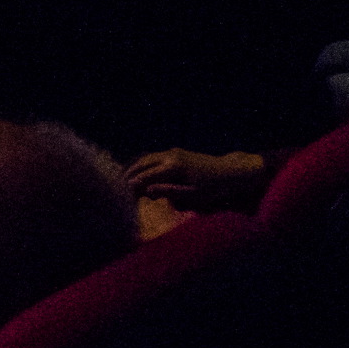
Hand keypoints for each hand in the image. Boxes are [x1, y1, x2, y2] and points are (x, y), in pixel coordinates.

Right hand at [122, 147, 268, 208]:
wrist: (229, 172)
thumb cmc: (213, 187)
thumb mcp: (193, 194)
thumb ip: (168, 192)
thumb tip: (147, 191)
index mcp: (173, 167)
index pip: (147, 175)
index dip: (133, 183)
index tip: (123, 192)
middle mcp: (170, 156)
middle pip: (143, 163)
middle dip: (130, 173)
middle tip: (119, 185)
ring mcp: (172, 152)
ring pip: (147, 157)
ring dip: (135, 167)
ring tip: (125, 178)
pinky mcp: (176, 152)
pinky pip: (154, 156)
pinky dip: (143, 163)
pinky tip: (140, 171)